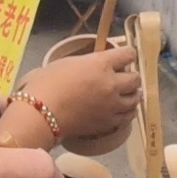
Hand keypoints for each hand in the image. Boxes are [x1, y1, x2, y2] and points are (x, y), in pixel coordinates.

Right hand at [17, 46, 139, 144]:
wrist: (41, 113)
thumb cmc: (47, 83)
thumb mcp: (68, 63)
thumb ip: (88, 63)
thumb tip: (95, 66)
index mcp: (101, 64)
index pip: (128, 54)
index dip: (128, 54)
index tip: (126, 56)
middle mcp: (112, 83)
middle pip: (135, 78)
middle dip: (132, 76)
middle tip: (126, 77)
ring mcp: (112, 105)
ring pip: (135, 99)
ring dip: (133, 94)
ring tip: (129, 94)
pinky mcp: (108, 122)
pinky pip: (127, 117)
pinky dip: (128, 112)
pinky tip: (124, 110)